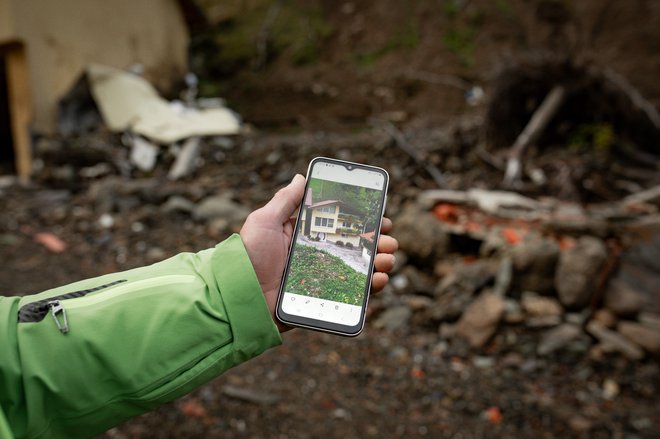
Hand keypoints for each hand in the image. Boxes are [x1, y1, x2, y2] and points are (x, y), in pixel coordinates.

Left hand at [240, 174, 397, 331]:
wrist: (242, 297)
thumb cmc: (250, 258)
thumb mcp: (264, 222)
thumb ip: (284, 200)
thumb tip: (300, 177)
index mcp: (306, 236)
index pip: (341, 225)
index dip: (363, 221)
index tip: (380, 216)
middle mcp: (318, 256)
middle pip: (356, 247)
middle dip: (378, 241)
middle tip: (388, 239)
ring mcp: (323, 278)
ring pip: (360, 269)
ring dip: (380, 262)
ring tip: (387, 258)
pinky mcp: (325, 300)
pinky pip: (354, 296)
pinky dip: (371, 288)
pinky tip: (378, 279)